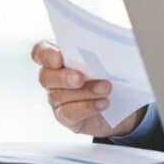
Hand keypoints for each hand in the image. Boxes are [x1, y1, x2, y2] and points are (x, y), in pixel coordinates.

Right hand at [30, 40, 144, 137]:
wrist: (123, 102)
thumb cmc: (112, 73)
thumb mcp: (108, 59)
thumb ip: (100, 51)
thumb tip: (107, 47)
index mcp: (59, 56)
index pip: (41, 52)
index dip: (46, 55)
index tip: (58, 58)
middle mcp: (54, 77)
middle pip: (46, 77)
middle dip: (64, 77)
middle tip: (80, 78)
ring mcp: (58, 98)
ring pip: (60, 96)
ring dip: (85, 91)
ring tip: (106, 88)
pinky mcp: (67, 116)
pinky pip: (70, 113)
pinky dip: (88, 107)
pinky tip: (103, 102)